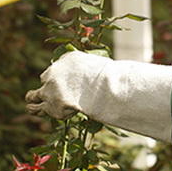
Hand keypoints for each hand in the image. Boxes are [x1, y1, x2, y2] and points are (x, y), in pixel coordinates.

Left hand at [24, 51, 171, 141]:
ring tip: (29, 103)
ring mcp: (49, 86)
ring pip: (35, 93)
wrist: (95, 88)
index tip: (59, 80)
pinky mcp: (48, 101)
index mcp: (68, 59)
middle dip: (48, 83)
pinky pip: (39, 107)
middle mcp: (55, 70)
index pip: (59, 66)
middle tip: (48, 90)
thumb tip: (142, 75)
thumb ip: (117, 73)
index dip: (59, 75)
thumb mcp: (109, 70)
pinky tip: (35, 111)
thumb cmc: (107, 80)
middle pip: (46, 76)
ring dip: (33, 98)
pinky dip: (39, 110)